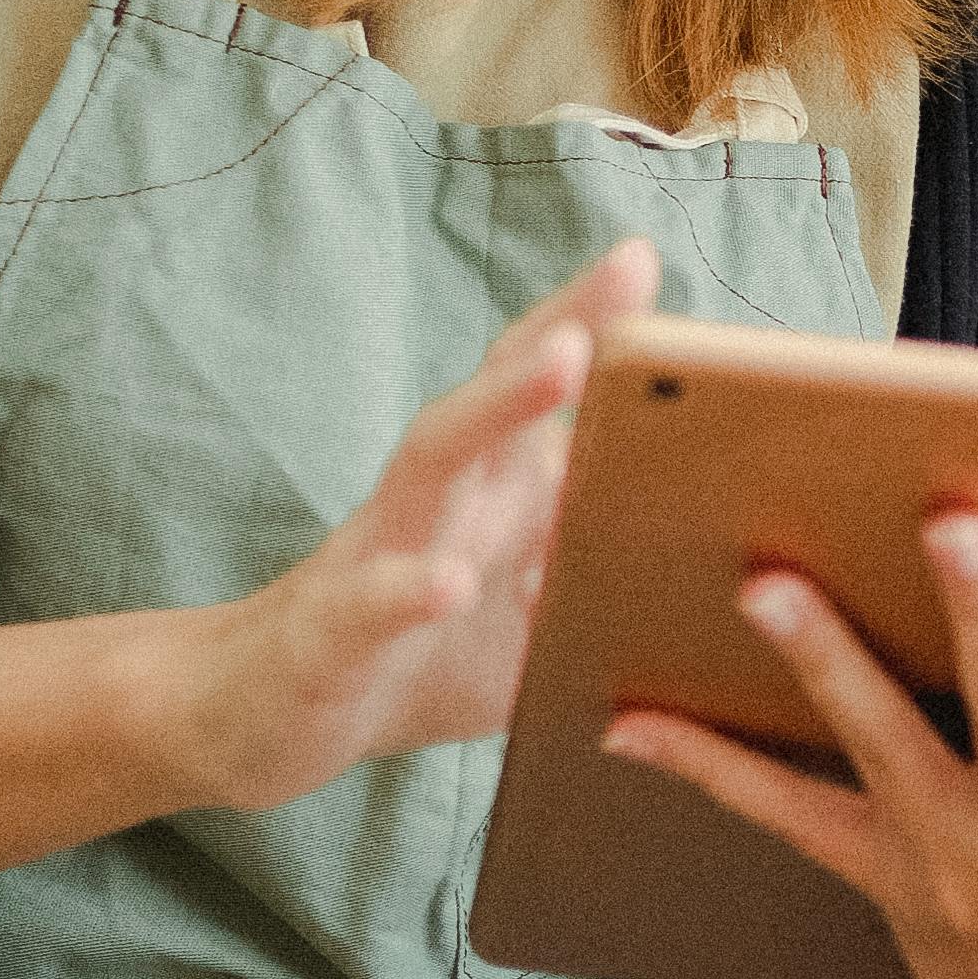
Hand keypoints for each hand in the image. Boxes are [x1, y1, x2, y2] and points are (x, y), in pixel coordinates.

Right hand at [166, 239, 659, 816]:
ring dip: (498, 408)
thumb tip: (711, 558)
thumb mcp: (530, 618)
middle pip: (495, 391)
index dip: (592, 324)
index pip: (540, 390)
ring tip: (564, 360)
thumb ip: (603, 573)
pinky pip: (368, 603)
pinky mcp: (331, 634)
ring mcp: (375, 555)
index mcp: (487, 491)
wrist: (266, 718)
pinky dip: (408, 590)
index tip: (645, 259)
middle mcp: (434, 501)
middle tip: (629, 272)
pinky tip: (451, 583)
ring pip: (432, 461)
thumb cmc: (418, 655)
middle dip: (564, 326)